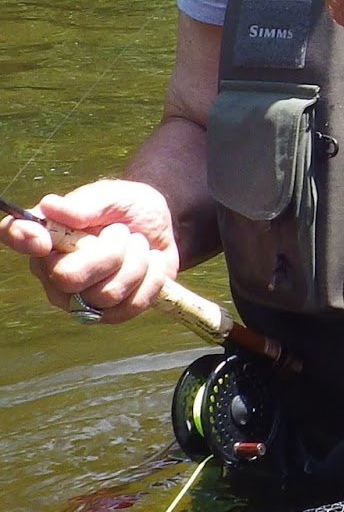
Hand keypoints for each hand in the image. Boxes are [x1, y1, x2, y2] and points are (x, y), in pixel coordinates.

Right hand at [1, 180, 179, 321]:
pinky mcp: (110, 314)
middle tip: (122, 233)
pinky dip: (151, 278)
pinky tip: (148, 264)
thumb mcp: (113, 197)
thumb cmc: (128, 209)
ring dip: (136, 261)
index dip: (24, 239)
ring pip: (108, 293)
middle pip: (68, 277)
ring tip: (138, 245)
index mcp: (46, 236)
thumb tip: (50, 206)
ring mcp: (80, 299)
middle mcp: (53, 273)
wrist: (161, 226)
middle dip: (111, 251)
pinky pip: (132, 305)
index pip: (15, 236)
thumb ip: (85, 204)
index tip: (43, 239)